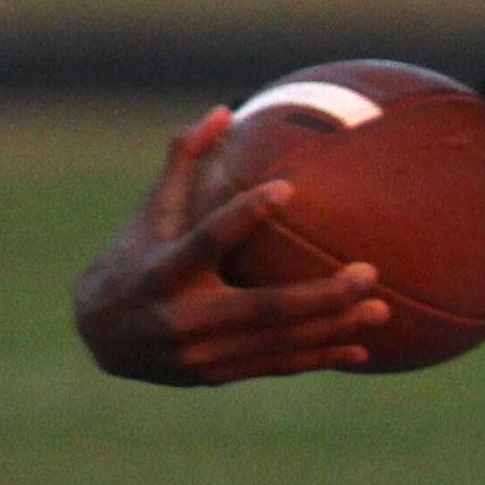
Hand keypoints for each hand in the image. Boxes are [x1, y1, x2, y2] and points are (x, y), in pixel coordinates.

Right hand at [72, 110, 387, 385]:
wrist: (101, 336)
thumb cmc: (134, 256)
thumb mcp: (150, 211)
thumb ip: (184, 162)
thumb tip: (224, 109)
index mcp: (161, 270)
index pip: (207, 240)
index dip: (244, 215)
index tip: (287, 189)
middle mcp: (181, 317)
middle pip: (262, 308)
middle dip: (321, 295)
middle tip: (370, 273)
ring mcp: (200, 353)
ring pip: (278, 342)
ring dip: (334, 327)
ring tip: (382, 309)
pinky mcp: (215, 375)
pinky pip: (275, 366)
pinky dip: (319, 358)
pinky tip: (361, 349)